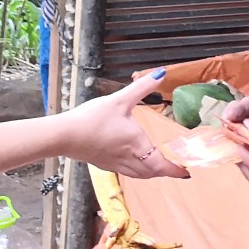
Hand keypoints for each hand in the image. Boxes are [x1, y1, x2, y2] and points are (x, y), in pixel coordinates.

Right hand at [69, 71, 188, 180]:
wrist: (62, 135)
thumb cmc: (91, 119)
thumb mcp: (120, 100)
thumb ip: (141, 88)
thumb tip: (162, 73)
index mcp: (136, 144)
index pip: (160, 165)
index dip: (174, 170)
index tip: (186, 172)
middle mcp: (127, 158)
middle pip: (151, 173)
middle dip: (165, 172)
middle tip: (176, 168)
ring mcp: (113, 163)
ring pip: (138, 174)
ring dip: (151, 173)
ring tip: (158, 167)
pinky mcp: (102, 163)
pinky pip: (125, 172)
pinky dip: (136, 171)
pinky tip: (134, 162)